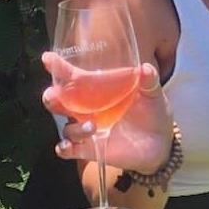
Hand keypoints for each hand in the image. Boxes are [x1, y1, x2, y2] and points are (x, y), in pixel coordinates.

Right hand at [41, 54, 172, 173]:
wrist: (160, 144)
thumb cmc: (152, 113)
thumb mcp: (153, 95)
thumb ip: (149, 81)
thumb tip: (145, 68)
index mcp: (98, 90)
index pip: (74, 77)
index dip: (58, 67)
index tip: (48, 59)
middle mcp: (87, 108)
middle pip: (59, 101)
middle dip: (51, 97)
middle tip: (52, 95)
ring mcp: (87, 129)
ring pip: (66, 127)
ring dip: (73, 127)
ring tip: (92, 126)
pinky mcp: (90, 149)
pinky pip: (68, 149)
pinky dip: (64, 148)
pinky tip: (68, 147)